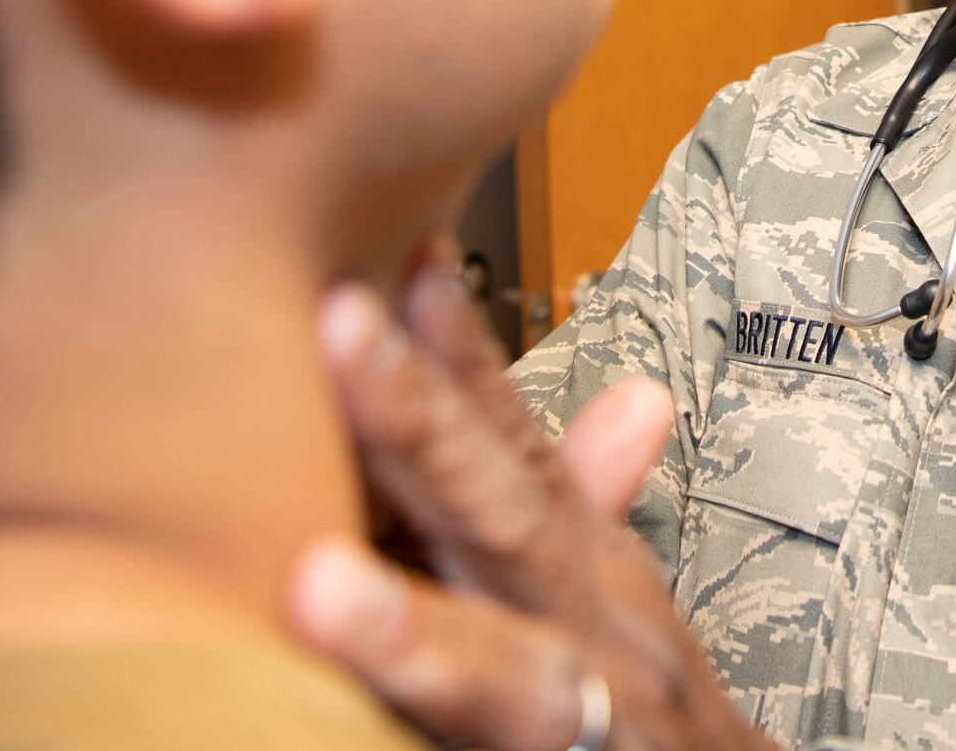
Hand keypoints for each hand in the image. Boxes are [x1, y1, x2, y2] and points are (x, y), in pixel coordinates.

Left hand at [291, 261, 776, 750]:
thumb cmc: (635, 703)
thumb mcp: (614, 593)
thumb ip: (585, 497)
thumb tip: (633, 395)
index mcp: (582, 562)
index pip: (518, 440)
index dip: (462, 352)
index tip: (403, 254)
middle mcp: (597, 627)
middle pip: (510, 521)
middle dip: (423, 427)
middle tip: (340, 332)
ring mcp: (597, 718)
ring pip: (511, 675)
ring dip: (416, 632)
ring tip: (320, 587)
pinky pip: (505, 746)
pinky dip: (434, 718)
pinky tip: (349, 700)